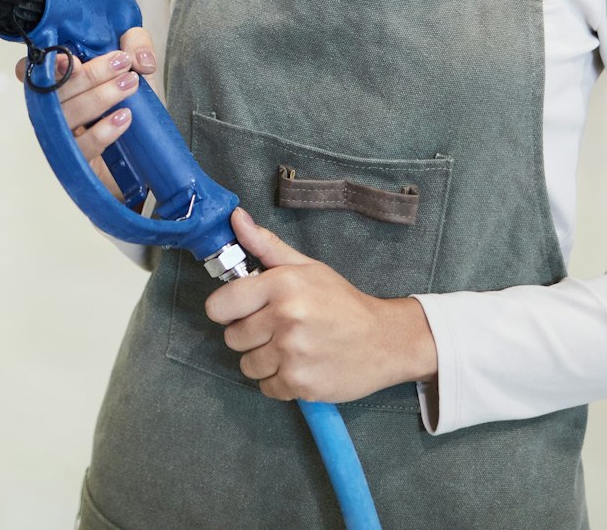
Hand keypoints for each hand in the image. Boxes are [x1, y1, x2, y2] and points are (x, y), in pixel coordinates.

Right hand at [12, 28, 158, 201]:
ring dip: (99, 97)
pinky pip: (82, 146)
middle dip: (90, 74)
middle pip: (55, 90)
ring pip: (67, 114)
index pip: (33, 70)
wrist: (146, 148)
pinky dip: (103, 131)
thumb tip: (137, 57)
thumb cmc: (132, 102)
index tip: (68, 58)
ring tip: (128, 85)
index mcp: (61, 81)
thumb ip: (136, 43)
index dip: (46, 64)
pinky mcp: (78, 160)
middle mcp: (55, 108)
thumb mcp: (137, 63)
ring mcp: (63, 135)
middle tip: (122, 64)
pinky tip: (123, 117)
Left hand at [204, 208, 437, 403]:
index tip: (242, 311)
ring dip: (263, 360)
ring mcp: (292, 354)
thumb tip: (236, 218)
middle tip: (276, 329)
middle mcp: (284, 318)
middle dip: (250, 335)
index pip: (220, 305)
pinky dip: (279, 381)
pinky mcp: (300, 384)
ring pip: (247, 365)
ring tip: (290, 348)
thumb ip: (266, 245)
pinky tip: (300, 366)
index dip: (227, 309)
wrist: (386, 340)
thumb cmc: (342, 302)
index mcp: (281, 285)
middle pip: (232, 337)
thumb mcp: (307, 267)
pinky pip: (266, 387)